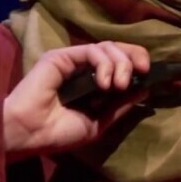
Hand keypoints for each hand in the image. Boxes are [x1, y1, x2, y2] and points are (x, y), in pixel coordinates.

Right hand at [2, 41, 149, 157]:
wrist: (31, 133)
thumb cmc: (59, 132)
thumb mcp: (98, 122)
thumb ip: (119, 105)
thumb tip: (145, 89)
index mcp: (93, 83)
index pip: (121, 63)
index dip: (137, 63)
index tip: (149, 74)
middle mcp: (85, 68)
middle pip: (117, 50)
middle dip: (134, 57)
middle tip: (141, 72)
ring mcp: (73, 60)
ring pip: (107, 47)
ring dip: (120, 64)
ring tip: (117, 85)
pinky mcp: (62, 56)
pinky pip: (91, 50)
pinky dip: (104, 63)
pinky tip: (104, 83)